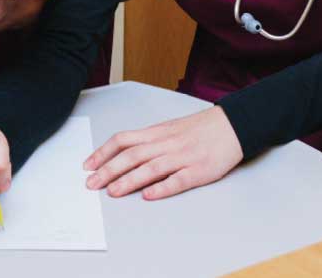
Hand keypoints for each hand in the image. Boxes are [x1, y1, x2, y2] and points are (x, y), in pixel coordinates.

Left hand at [83, 106, 242, 200]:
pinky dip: (162, 187)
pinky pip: (178, 180)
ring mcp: (183, 157)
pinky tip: (149, 196)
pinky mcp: (199, 170)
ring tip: (113, 192)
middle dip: (109, 170)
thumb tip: (122, 154)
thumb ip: (148, 141)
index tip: (88, 165)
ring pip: (151, 168)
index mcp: (157, 133)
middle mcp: (166, 144)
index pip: (123, 140)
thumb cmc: (199, 129)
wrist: (233, 125)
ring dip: (129, 180)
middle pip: (132, 155)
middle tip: (92, 184)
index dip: (103, 152)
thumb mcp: (169, 129)